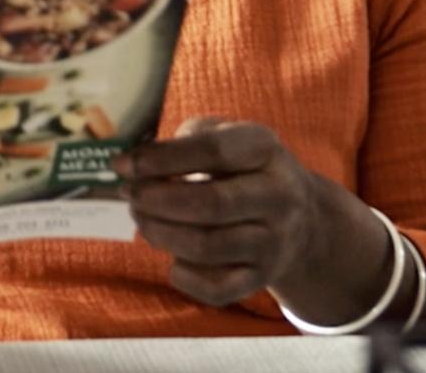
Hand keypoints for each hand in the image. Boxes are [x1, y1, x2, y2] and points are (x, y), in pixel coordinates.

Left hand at [115, 115, 394, 321]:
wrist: (302, 219)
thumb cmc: (242, 170)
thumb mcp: (225, 137)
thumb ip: (183, 142)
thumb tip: (133, 162)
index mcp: (265, 149)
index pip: (213, 150)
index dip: (162, 158)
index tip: (123, 164)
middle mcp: (278, 196)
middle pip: (210, 203)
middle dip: (156, 200)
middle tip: (129, 195)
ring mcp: (274, 241)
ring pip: (207, 246)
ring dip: (160, 234)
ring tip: (142, 219)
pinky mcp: (263, 277)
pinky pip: (217, 288)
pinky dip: (184, 276)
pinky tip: (172, 258)